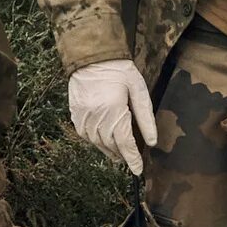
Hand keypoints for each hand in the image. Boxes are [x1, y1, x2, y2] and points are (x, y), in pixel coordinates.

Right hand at [68, 59, 158, 175]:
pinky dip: (95, 141)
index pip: (124, 143)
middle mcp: (95, 116)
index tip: (138, 171)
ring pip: (96, 142)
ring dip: (108, 150)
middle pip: (110, 145)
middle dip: (121, 155)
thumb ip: (145, 117)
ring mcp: (82, 116)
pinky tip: (103, 141)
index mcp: (113, 110)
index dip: (132, 158)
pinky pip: (84, 135)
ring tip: (118, 154)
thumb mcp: (139, 90)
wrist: (92, 55)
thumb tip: (152, 141)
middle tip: (130, 161)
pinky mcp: (74, 113)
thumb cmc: (119, 71)